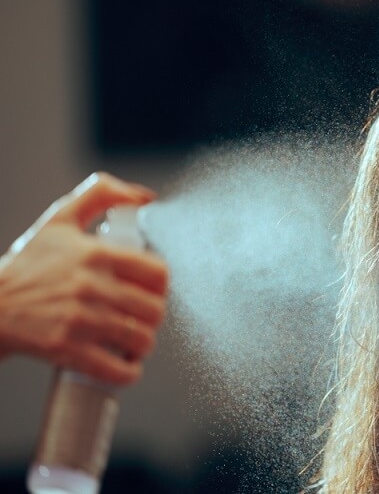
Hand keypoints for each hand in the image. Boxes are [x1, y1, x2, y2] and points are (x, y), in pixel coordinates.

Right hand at [0, 173, 167, 384]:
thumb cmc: (27, 264)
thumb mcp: (60, 220)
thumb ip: (102, 195)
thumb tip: (143, 196)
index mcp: (96, 254)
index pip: (158, 273)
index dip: (162, 286)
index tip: (152, 291)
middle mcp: (92, 286)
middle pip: (155, 310)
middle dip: (153, 317)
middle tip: (142, 318)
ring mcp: (80, 320)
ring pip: (141, 339)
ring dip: (144, 345)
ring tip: (135, 341)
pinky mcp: (66, 349)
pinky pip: (115, 369)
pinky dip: (128, 373)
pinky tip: (126, 366)